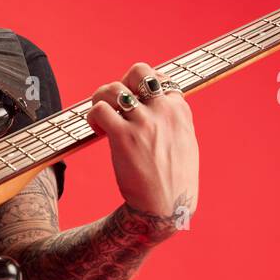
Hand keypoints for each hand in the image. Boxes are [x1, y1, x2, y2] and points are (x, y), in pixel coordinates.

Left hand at [85, 63, 198, 230]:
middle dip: (122, 81)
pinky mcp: (123, 137)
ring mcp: (143, 123)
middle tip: (115, 101)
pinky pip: (100, 110)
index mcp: (180, 111)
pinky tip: (97, 129)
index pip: (160, 79)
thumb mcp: (186, 144)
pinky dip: (93, 116)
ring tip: (100, 114)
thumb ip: (174, 122)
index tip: (135, 102)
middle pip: (139, 71)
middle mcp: (163, 111)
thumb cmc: (175, 181)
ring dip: (101, 97)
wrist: (166, 208)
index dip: (142, 87)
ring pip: (114, 88)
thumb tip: (161, 106)